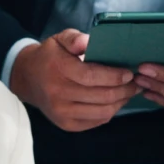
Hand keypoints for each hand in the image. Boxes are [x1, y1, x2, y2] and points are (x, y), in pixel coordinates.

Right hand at [9, 28, 136, 131]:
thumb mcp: (60, 39)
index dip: (114, 77)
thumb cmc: (50, 56)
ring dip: (120, 103)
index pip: (91, 76)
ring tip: (129, 92)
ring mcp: (61, 113)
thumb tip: (89, 42)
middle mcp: (58, 94)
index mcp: (58, 69)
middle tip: (135, 83)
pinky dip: (109, 112)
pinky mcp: (65, 124)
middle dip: (124, 90)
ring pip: (101, 112)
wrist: (27, 79)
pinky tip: (115, 102)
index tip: (129, 73)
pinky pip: (95, 122)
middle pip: (100, 96)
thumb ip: (75, 38)